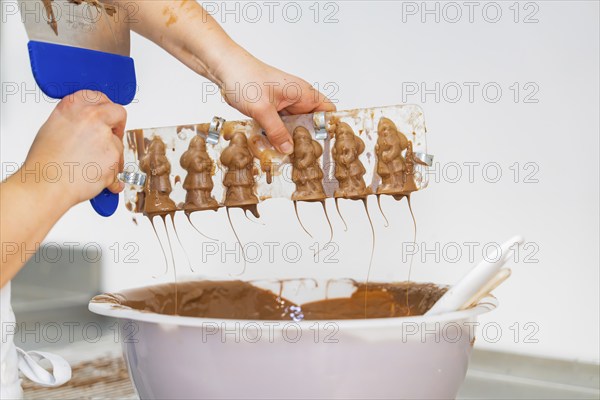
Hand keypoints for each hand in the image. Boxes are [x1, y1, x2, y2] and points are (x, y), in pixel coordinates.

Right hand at [24, 90, 126, 207]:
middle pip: (118, 113)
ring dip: (110, 156)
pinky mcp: (114, 155)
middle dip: (118, 125)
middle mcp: (92, 117)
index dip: (104, 108)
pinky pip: (118, 166)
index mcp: (74, 106)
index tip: (106, 115)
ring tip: (89, 167)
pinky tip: (94, 177)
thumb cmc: (44, 162)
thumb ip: (74, 121)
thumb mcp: (53, 128)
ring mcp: (105, 136)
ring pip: (118, 144)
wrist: (45, 185)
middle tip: (112, 136)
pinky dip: (110, 175)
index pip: (98, 97)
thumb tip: (88, 125)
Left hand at [217, 52, 335, 153]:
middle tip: (301, 157)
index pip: (328, 111)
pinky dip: (277, 135)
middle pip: (311, 123)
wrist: (224, 67)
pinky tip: (272, 146)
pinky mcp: (272, 108)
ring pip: (294, 126)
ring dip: (290, 139)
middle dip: (306, 139)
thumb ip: (277, 131)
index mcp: (303, 93)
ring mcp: (284, 104)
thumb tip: (289, 149)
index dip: (328, 128)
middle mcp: (297, 98)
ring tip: (286, 155)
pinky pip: (280, 125)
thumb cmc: (245, 78)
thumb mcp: (262, 109)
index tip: (322, 145)